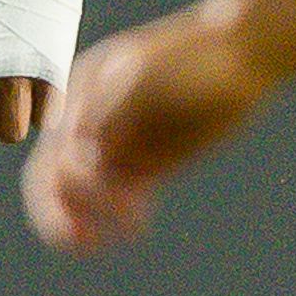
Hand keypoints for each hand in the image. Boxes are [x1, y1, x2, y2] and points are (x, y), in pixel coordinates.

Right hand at [21, 11, 269, 255]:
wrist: (242, 52)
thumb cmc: (192, 55)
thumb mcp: (142, 76)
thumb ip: (107, 114)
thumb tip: (79, 156)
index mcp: (79, 95)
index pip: (53, 149)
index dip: (64, 181)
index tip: (95, 193)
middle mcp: (93, 122)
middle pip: (55, 176)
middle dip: (55, 211)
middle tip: (73, 241)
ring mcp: (121, 144)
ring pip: (86, 194)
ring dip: (86, 220)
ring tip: (97, 243)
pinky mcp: (149, 164)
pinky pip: (123, 196)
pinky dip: (121, 216)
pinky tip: (132, 229)